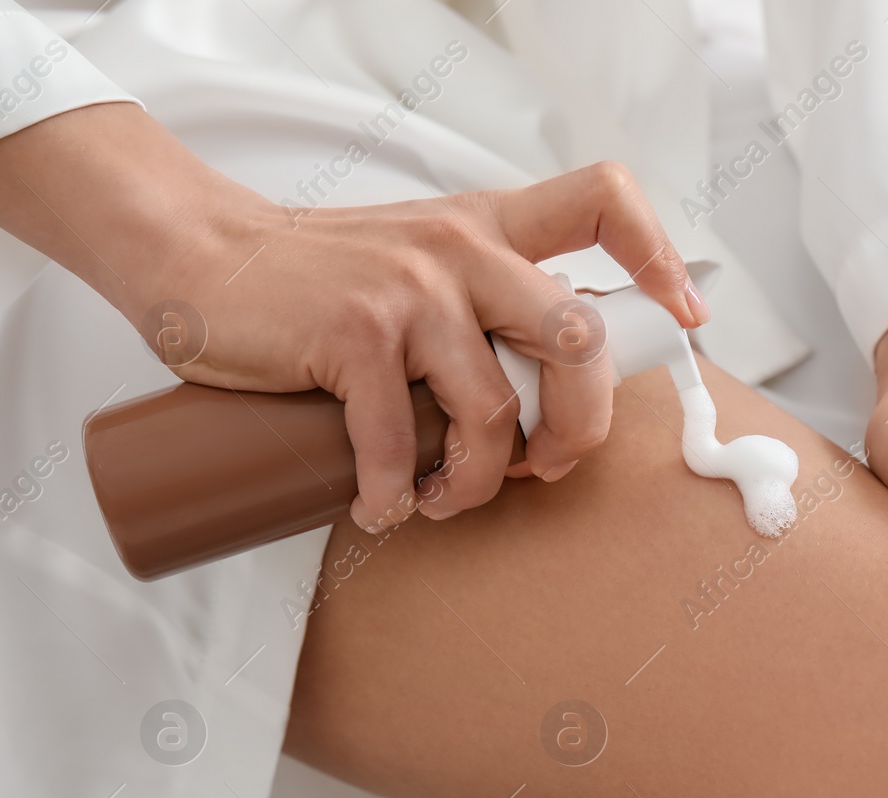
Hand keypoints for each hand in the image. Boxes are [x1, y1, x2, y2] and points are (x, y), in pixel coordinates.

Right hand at [0, 103, 707, 531]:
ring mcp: (412, 290)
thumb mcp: (418, 265)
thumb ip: (482, 305)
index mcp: (489, 229)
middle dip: (576, 427)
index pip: (600, 202)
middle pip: (578, 340)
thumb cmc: (319, 282)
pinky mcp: (355, 335)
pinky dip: (396, 492)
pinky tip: (382, 504)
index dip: (658, 257)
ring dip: (477, 481)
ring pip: (495, 411)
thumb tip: (545, 399)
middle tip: (542, 466)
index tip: (684, 315)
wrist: (202, 259)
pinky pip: (404, 442)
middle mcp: (463, 250)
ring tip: (439, 498)